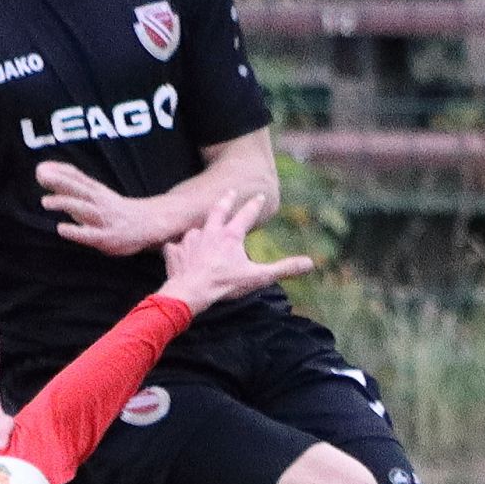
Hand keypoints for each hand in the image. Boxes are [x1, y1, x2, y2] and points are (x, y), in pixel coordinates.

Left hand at [36, 161, 175, 254]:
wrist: (148, 225)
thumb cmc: (113, 210)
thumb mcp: (94, 192)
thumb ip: (70, 184)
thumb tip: (41, 172)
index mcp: (96, 191)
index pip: (77, 177)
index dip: (59, 171)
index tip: (40, 167)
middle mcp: (100, 202)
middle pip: (80, 189)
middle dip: (61, 182)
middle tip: (42, 176)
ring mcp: (104, 219)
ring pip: (84, 208)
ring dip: (66, 203)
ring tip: (46, 202)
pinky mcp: (107, 237)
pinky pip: (90, 234)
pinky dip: (75, 231)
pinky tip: (62, 228)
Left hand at [159, 191, 313, 312]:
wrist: (190, 292)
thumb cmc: (225, 284)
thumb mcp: (259, 277)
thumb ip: (284, 268)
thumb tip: (310, 263)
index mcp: (231, 236)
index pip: (246, 215)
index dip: (254, 204)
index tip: (259, 195)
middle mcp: (210, 231)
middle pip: (218, 210)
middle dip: (226, 200)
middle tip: (229, 192)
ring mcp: (190, 239)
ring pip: (196, 229)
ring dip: (201, 228)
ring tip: (202, 229)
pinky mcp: (174, 250)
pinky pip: (176, 245)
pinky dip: (178, 246)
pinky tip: (179, 250)